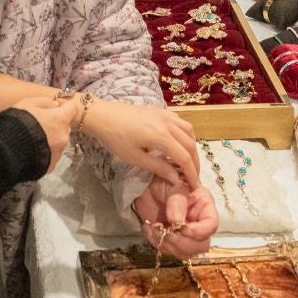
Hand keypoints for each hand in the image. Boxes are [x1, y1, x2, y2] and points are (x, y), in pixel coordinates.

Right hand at [14, 92, 83, 173]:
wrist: (6, 151)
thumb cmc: (17, 123)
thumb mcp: (27, 104)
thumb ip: (44, 102)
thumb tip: (55, 105)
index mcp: (60, 120)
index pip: (73, 108)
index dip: (65, 104)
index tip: (57, 104)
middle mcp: (63, 137)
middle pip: (65, 126)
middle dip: (56, 123)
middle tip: (41, 122)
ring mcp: (58, 153)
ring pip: (58, 141)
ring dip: (51, 138)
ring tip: (33, 139)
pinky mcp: (51, 166)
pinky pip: (51, 154)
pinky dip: (45, 151)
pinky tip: (32, 149)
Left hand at [80, 100, 198, 185]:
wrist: (102, 115)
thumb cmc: (115, 139)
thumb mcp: (135, 158)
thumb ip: (158, 167)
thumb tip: (176, 179)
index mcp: (161, 136)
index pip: (184, 157)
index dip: (192, 173)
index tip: (195, 186)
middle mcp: (167, 123)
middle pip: (190, 144)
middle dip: (195, 162)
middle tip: (193, 177)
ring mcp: (165, 114)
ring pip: (188, 130)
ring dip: (192, 146)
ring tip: (188, 161)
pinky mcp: (160, 110)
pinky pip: (180, 122)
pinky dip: (185, 133)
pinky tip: (179, 142)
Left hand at [132, 176, 218, 259]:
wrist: (145, 184)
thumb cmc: (165, 180)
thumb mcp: (174, 186)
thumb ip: (177, 203)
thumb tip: (178, 222)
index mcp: (204, 207)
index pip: (211, 225)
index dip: (199, 231)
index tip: (183, 229)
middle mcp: (197, 223)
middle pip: (200, 245)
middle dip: (182, 242)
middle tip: (166, 232)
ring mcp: (184, 234)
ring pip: (184, 252)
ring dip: (168, 245)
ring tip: (155, 228)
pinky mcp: (170, 239)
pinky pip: (167, 250)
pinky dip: (157, 242)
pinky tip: (149, 228)